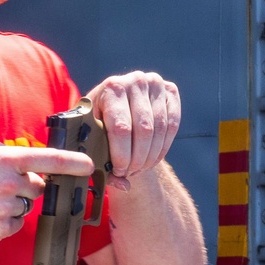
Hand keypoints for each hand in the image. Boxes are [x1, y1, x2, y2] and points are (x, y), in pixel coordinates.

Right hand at [0, 142, 93, 243]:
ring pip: (25, 208)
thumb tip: (37, 167)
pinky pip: (15, 225)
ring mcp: (3, 207)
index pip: (47, 160)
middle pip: (37, 188)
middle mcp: (7, 183)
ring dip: (12, 205)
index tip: (89, 165)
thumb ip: (12, 158)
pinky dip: (4, 222)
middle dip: (25, 188)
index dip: (71, 162)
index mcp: (6, 160)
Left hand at [86, 72, 181, 188]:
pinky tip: (152, 157)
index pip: (121, 128)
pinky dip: (163, 146)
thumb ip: (101, 161)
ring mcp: (155, 83)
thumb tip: (123, 184)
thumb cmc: (98, 123)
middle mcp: (134, 81)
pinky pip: (172, 125)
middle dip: (137, 159)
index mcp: (111, 88)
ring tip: (139, 168)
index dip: (121, 156)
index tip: (118, 171)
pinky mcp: (170, 90)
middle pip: (143, 130)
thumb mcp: (92, 137)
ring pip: (159, 129)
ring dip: (151, 155)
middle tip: (129, 173)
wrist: (115, 104)